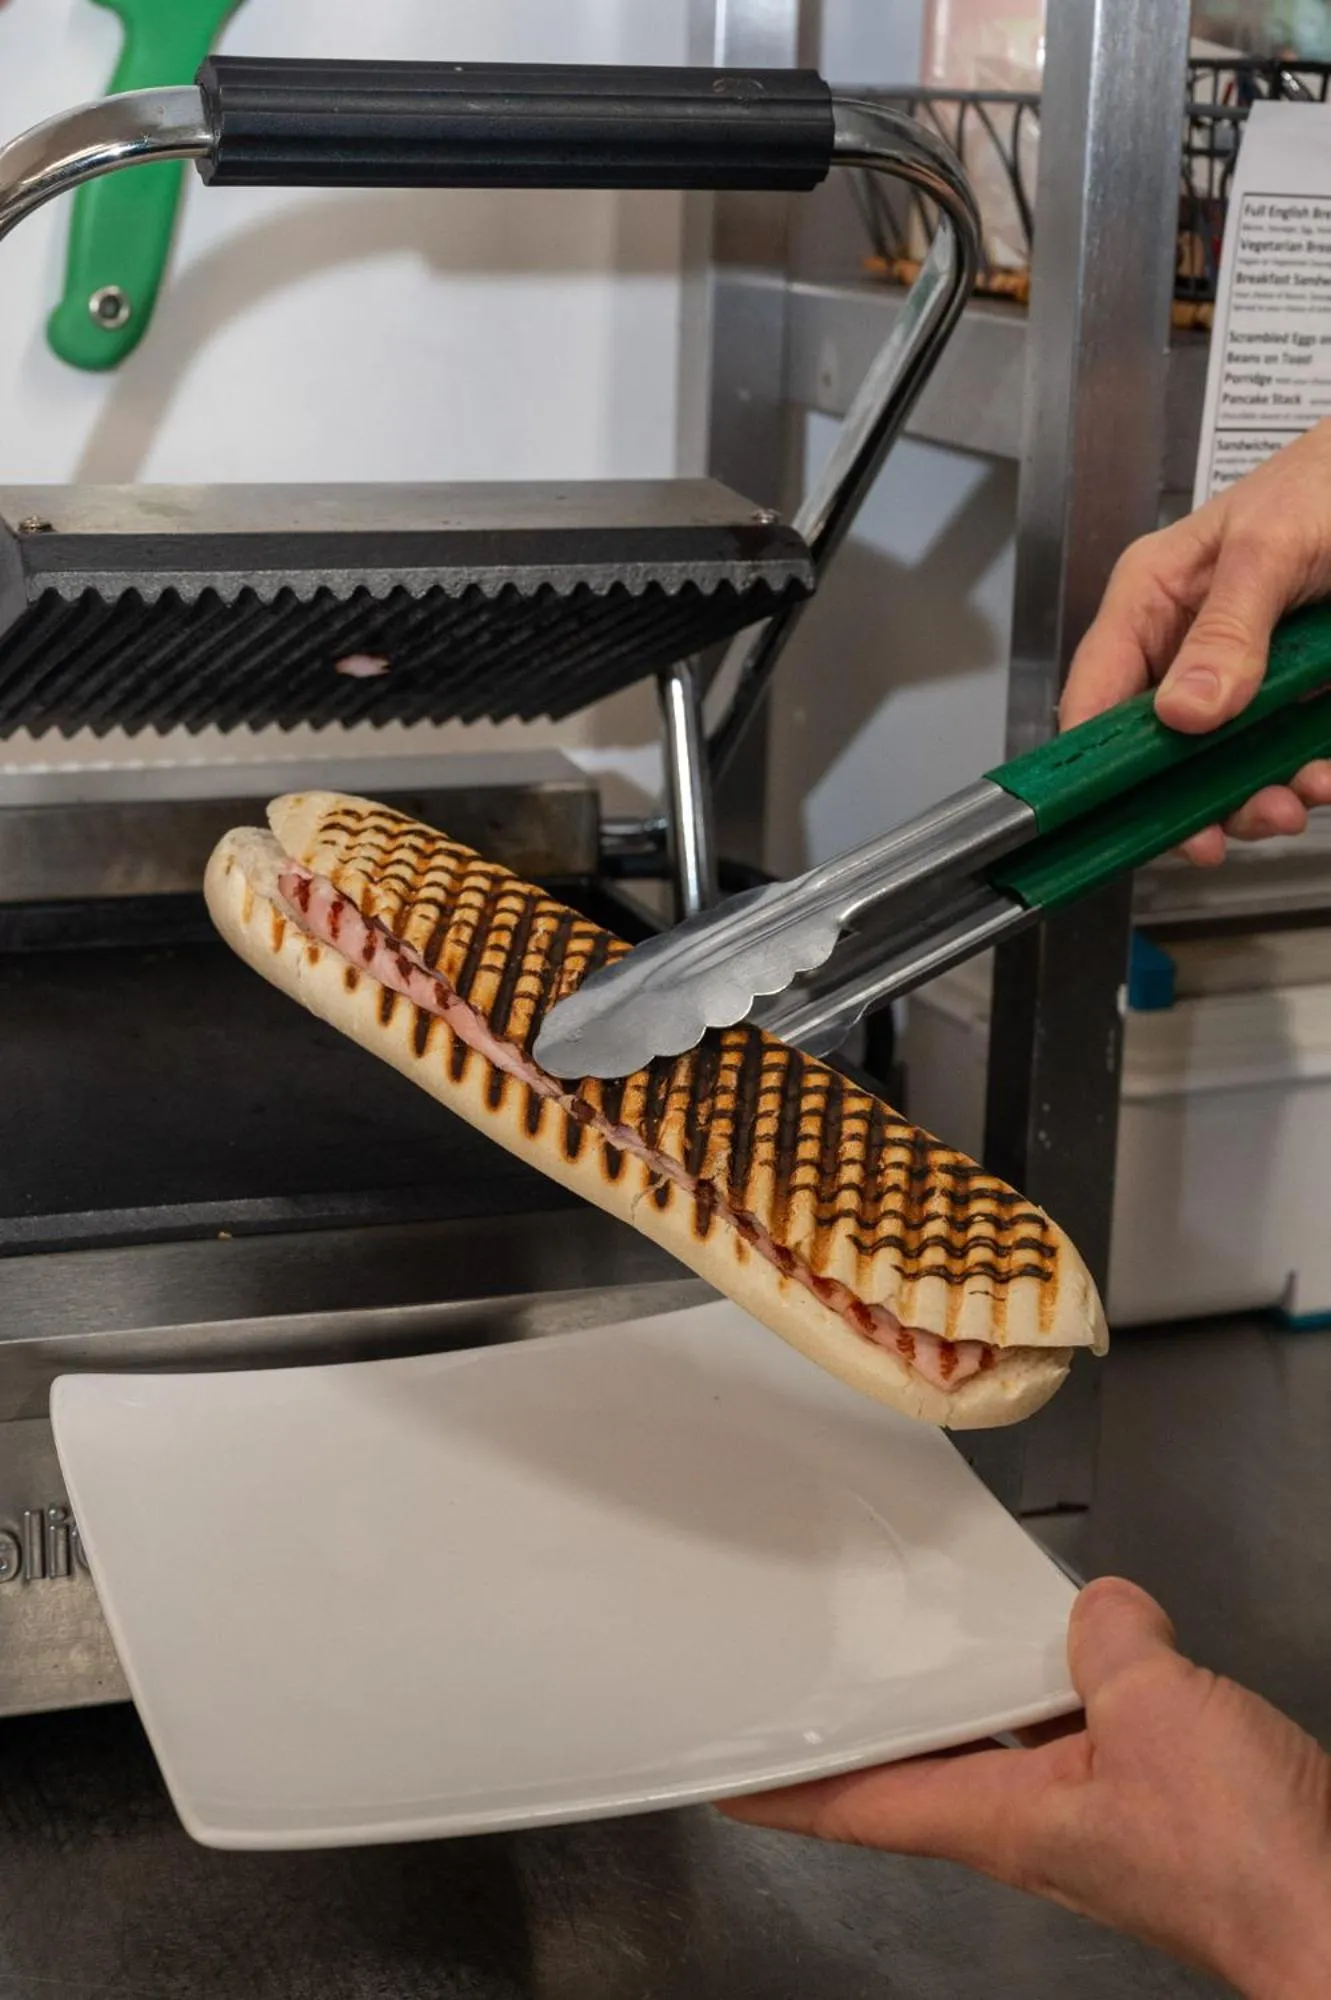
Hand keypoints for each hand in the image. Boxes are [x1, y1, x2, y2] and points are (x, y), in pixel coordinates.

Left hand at [720, 1578, 1330, 1996]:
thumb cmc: (1250, 1861)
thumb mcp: (1159, 1712)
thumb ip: (1108, 1643)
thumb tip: (1099, 1610)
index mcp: (1001, 1819)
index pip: (857, 1805)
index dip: (781, 1791)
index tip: (724, 1776)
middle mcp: (1029, 1826)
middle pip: (919, 1765)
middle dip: (871, 1719)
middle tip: (819, 1671)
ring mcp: (1086, 1818)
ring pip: (998, 1741)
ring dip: (967, 1692)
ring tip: (936, 1633)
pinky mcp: (1142, 1804)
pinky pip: (1071, 1729)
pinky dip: (1055, 1686)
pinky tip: (1080, 1647)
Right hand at [1061, 420, 1330, 863]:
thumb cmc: (1326, 482)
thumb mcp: (1270, 547)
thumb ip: (1227, 629)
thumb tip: (1184, 711)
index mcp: (1152, 602)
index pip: (1096, 696)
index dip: (1100, 762)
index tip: (1126, 811)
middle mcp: (1185, 649)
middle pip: (1161, 751)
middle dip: (1194, 797)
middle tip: (1227, 830)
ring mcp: (1240, 678)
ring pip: (1224, 766)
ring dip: (1256, 797)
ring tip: (1296, 799)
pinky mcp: (1292, 696)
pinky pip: (1286, 754)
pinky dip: (1306, 777)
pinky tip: (1323, 776)